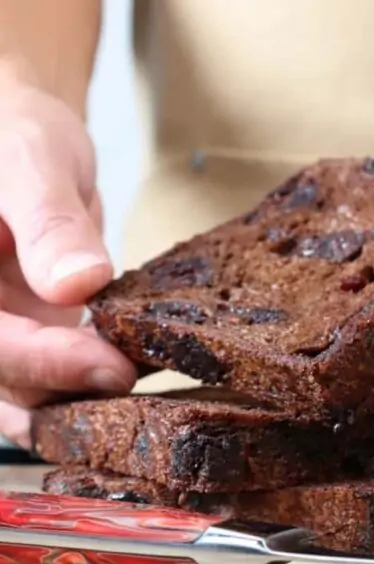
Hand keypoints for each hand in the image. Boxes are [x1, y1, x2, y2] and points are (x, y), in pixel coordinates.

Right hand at [0, 74, 135, 447]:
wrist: (22, 140)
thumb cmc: (15, 135)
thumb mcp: (32, 161)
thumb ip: (49, 221)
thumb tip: (77, 284)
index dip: (43, 363)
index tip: (111, 368)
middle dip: (68, 391)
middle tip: (137, 379)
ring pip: (18, 393)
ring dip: (76, 401)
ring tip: (140, 389)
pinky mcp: (18, 338)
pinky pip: (41, 379)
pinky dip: (81, 388)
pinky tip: (127, 382)